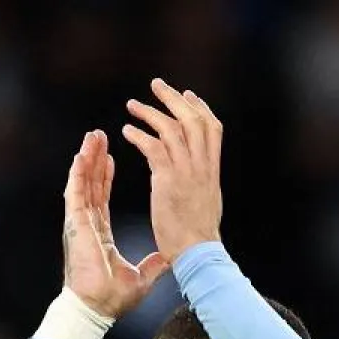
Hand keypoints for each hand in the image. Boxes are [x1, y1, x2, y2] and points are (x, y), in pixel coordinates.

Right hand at [61, 129, 169, 317]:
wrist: (96, 309)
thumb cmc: (111, 298)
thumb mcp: (142, 277)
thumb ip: (153, 264)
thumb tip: (168, 258)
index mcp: (100, 233)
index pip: (103, 197)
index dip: (106, 177)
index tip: (111, 158)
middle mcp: (88, 224)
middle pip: (92, 184)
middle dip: (96, 159)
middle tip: (99, 136)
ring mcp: (80, 223)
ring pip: (83, 183)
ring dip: (87, 158)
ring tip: (92, 136)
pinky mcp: (75, 225)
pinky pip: (76, 193)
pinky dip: (78, 173)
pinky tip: (82, 155)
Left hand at [121, 78, 223, 261]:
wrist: (198, 253)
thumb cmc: (199, 239)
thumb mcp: (207, 205)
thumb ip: (202, 187)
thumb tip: (200, 184)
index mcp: (212, 170)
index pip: (212, 128)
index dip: (200, 109)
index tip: (187, 95)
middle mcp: (203, 165)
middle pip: (192, 119)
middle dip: (173, 99)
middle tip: (156, 84)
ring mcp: (187, 171)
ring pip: (171, 128)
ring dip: (150, 113)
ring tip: (132, 105)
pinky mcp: (169, 180)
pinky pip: (153, 147)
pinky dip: (139, 136)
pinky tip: (127, 132)